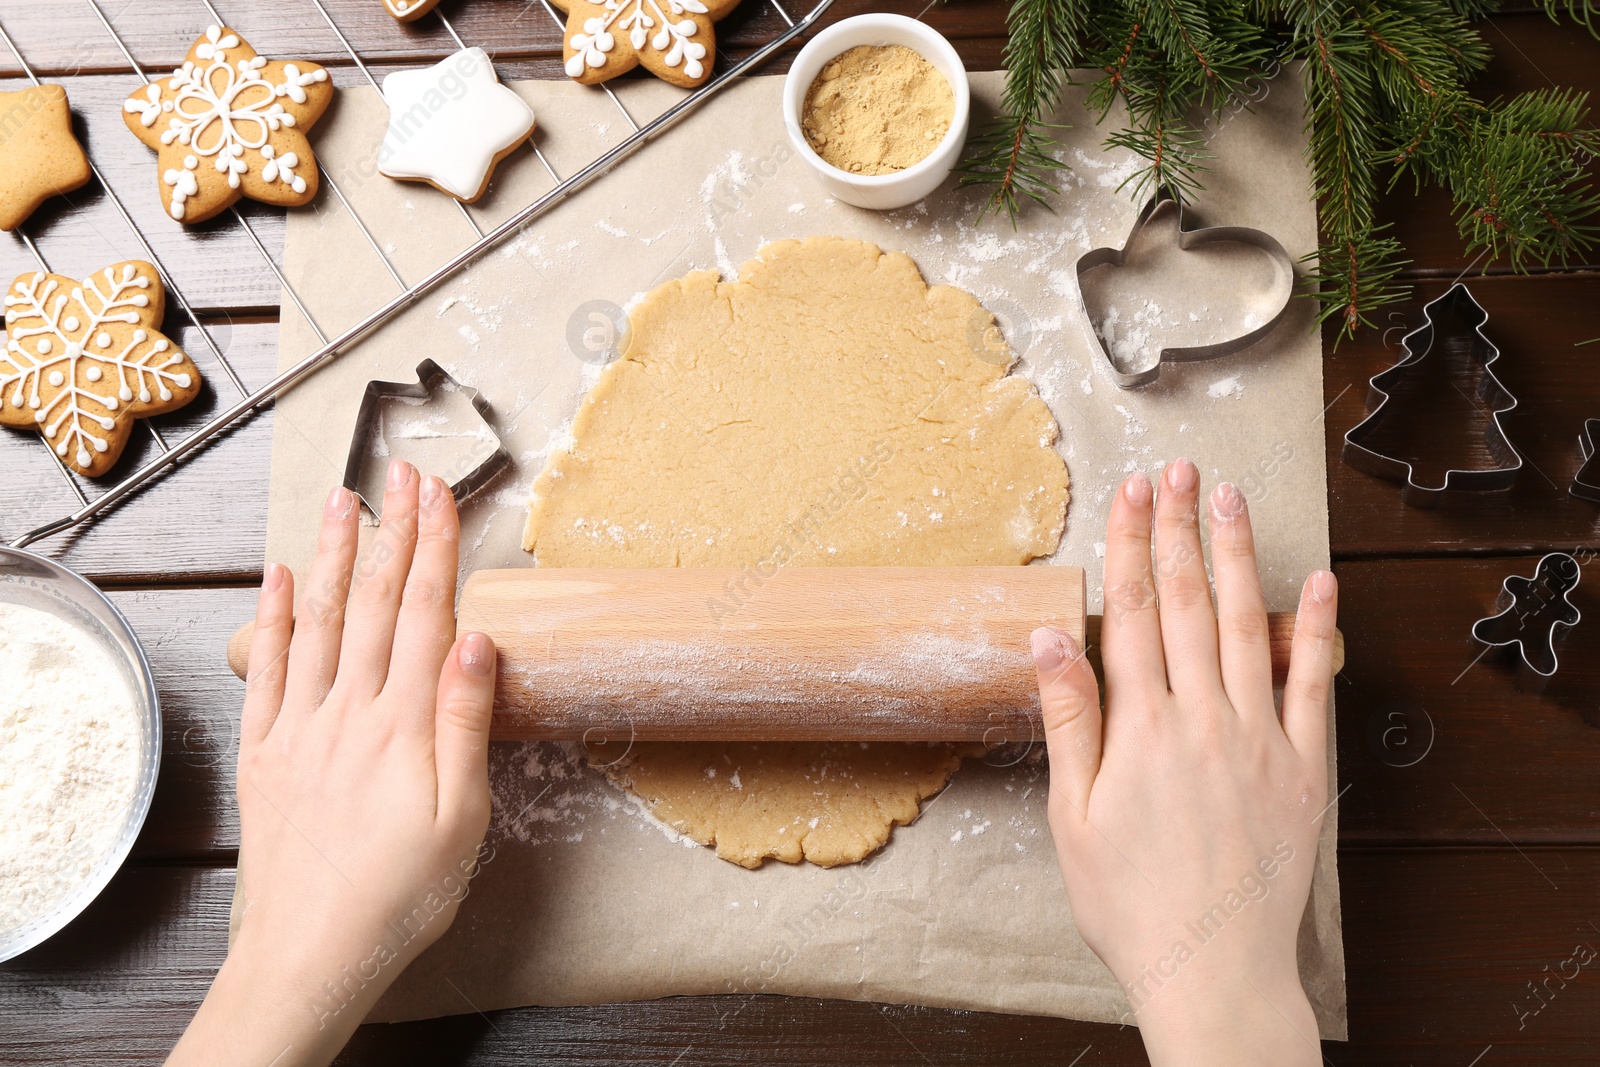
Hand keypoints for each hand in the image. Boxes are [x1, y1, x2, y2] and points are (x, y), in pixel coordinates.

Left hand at [169, 461, 496, 1066]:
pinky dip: (273, 620)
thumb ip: (465, 723)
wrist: (313, 953)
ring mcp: (301, 729)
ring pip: (319, 623)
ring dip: (333, 556)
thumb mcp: (463, 817)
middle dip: (391, 532)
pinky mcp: (267, 754)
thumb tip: (477, 640)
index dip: (433, 548)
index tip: (439, 493)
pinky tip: (280, 579)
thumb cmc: (402, 894)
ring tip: (342, 499)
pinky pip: (267, 672)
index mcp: (404, 724)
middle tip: (399, 471)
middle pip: (374, 605)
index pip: (424, 614)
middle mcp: (349, 711)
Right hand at [1032, 459, 1337, 1066]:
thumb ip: (1071, 721)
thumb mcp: (1073, 818)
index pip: (1133, 614)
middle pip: (1189, 604)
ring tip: (1229, 499)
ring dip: (1237, 557)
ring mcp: (1259, 739)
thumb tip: (1052, 640)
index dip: (1130, 545)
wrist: (1212, 969)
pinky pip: (1314, 685)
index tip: (1130, 492)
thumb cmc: (1130, 902)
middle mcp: (1202, 720)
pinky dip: (1317, 630)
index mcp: (1141, 729)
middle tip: (1178, 470)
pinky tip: (1320, 582)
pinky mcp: (1302, 768)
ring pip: (1248, 627)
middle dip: (1179, 529)